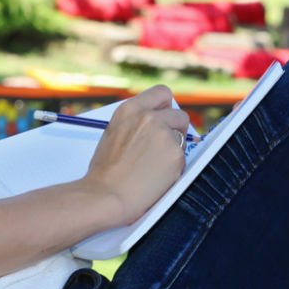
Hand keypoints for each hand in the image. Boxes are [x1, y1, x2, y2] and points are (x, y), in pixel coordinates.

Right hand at [83, 84, 192, 224]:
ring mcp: (164, 135)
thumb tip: (156, 126)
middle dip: (177, 130)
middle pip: (179, 115)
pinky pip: (183, 159)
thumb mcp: (115, 134)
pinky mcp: (176, 155)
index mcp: (130, 110)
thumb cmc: (105, 172)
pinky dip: (174, 168)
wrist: (106, 196)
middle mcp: (149, 117)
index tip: (166, 118)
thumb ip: (136, 124)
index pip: (161, 93)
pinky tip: (157, 178)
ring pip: (183, 139)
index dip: (167, 107)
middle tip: (166, 147)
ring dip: (174, 150)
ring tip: (154, 167)